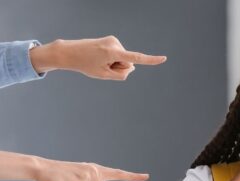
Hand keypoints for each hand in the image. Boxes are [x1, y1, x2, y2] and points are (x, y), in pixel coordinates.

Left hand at [30, 36, 166, 79]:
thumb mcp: (104, 75)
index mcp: (113, 53)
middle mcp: (115, 43)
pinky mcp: (112, 40)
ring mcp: (114, 40)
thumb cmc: (85, 65)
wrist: (69, 52)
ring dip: (113, 63)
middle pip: (127, 63)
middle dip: (118, 68)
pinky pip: (119, 55)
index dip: (151, 60)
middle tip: (101, 66)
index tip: (164, 59)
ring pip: (123, 59)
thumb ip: (122, 74)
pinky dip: (112, 58)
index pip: (136, 58)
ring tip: (98, 61)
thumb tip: (132, 67)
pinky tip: (99, 57)